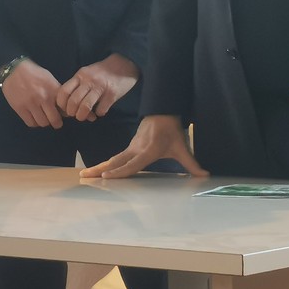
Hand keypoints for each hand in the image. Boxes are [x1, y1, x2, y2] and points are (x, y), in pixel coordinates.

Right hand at [1, 59, 63, 128]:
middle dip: (57, 123)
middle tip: (56, 122)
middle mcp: (43, 98)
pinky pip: (30, 123)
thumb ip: (56, 92)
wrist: (14, 70)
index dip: (66, 113)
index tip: (64, 114)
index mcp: (52, 89)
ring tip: (44, 118)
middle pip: (54, 120)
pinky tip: (34, 118)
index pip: (64, 108)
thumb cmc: (33, 73)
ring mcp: (31, 104)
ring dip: (45, 122)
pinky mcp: (20, 108)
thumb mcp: (49, 78)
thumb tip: (63, 106)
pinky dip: (34, 123)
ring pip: (42, 123)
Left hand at [56, 53, 139, 121]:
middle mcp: (89, 81)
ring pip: (85, 107)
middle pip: (73, 101)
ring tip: (84, 116)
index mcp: (81, 75)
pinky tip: (99, 111)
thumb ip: (77, 84)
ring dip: (82, 116)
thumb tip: (66, 102)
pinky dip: (98, 113)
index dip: (61, 103)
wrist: (124, 64)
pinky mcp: (112, 94)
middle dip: (71, 112)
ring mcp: (101, 87)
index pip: (64, 91)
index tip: (65, 108)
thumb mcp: (87, 73)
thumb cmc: (103, 71)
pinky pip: (101, 110)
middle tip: (74, 114)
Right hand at [79, 115, 208, 178]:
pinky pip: (116, 157)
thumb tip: (205, 176)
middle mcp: (136, 149)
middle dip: (100, 170)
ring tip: (84, 175)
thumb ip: (192, 164)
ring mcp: (131, 147)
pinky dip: (106, 164)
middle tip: (84, 176)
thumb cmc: (172, 131)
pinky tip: (99, 171)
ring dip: (99, 167)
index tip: (105, 177)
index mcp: (147, 151)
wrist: (164, 112)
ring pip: (113, 159)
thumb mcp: (182, 148)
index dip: (119, 172)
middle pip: (115, 162)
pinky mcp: (130, 146)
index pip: (131, 164)